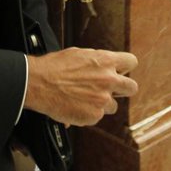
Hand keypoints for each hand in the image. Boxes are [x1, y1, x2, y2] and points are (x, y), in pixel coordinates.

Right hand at [23, 48, 137, 125]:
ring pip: (113, 106)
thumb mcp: (78, 54)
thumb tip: (101, 65)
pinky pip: (97, 116)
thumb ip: (96, 61)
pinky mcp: (94, 115)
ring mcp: (103, 99)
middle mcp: (108, 80)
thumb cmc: (54, 67)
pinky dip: (88, 114)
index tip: (121, 71)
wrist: (39, 83)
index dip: (125, 67)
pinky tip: (76, 106)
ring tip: (84, 100)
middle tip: (110, 90)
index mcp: (105, 61)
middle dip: (123, 90)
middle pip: (132, 88)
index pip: (131, 62)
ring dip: (102, 104)